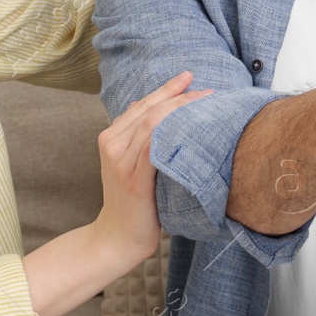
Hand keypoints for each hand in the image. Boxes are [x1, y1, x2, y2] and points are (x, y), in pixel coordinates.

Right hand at [92, 71, 211, 265]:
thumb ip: (140, 141)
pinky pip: (154, 146)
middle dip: (178, 95)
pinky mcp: (134, 179)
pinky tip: (192, 127)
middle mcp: (112, 144)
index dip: (166, 89)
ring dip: (181, 109)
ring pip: (152, 122)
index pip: (141, 104)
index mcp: (110, 137)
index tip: (189, 78)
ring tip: (205, 104)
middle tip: (205, 90)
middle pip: (148, 108)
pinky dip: (173, 131)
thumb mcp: (132, 166)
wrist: (118, 237)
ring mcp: (121, 161)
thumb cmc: (134, 203)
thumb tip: (161, 114)